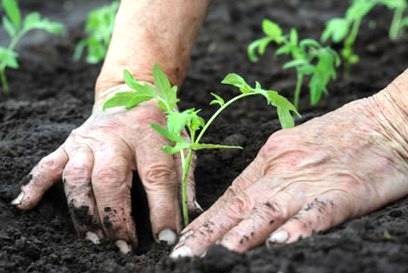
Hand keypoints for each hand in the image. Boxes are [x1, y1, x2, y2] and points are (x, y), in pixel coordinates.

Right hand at [11, 87, 196, 252]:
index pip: (157, 177)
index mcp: (150, 136)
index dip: (162, 210)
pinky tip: (26, 204)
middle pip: (110, 179)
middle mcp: (116, 137)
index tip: (165, 238)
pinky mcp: (71, 142)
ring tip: (93, 239)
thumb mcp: (182, 143)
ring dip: (83, 211)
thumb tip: (191, 215)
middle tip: (123, 245)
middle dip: (115, 217)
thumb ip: (185, 178)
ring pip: (77, 177)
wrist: (133, 90)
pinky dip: (36, 184)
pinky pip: (49, 164)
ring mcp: (89, 140)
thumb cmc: (161, 123)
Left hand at [170, 73, 407, 256]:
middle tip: (184, 254)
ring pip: (270, 211)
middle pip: (240, 206)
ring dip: (242, 235)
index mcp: (271, 158)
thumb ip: (270, 172)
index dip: (206, 221)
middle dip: (209, 234)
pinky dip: (298, 228)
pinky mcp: (344, 191)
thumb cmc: (339, 133)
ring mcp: (312, 180)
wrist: (386, 119)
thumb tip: (245, 199)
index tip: (185, 239)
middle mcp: (284, 170)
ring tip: (217, 254)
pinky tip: (280, 243)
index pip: (231, 196)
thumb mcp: (294, 146)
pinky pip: (317, 212)